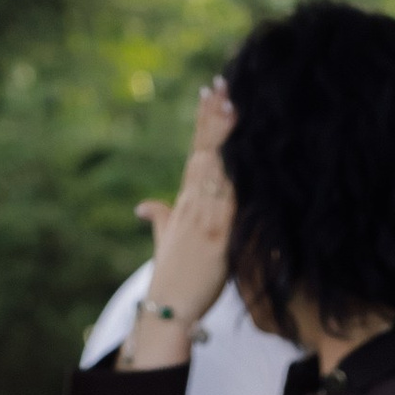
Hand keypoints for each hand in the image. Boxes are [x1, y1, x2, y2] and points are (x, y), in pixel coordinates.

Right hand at [141, 85, 235, 333]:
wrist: (167, 310)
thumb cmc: (171, 280)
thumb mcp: (164, 243)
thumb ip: (159, 218)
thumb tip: (144, 206)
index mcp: (183, 202)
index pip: (196, 152)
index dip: (203, 123)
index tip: (209, 93)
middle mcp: (193, 205)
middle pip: (206, 151)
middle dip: (215, 117)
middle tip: (225, 83)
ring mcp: (205, 219)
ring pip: (218, 168)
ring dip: (228, 137)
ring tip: (236, 106)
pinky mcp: (218, 238)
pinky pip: (233, 202)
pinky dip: (240, 178)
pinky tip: (250, 156)